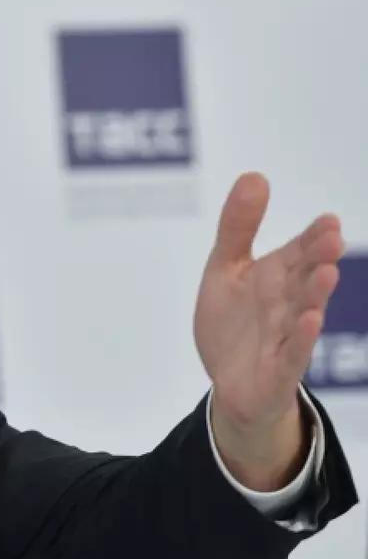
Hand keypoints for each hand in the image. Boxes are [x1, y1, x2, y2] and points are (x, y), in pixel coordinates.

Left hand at [194, 173, 343, 487]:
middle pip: (306, 278)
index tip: (328, 221)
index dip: (313, 238)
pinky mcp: (278, 370)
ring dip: (316, 294)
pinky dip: (301, 339)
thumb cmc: (234, 323)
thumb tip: (254, 175)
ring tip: (327, 272)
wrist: (232, 383)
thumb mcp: (226, 270)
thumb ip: (237, 228)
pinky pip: (293, 353)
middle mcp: (288, 303)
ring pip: (304, 312)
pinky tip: (309, 320)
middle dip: (319, 259)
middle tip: (332, 238)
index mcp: (278, 277)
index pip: (300, 252)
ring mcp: (286, 337)